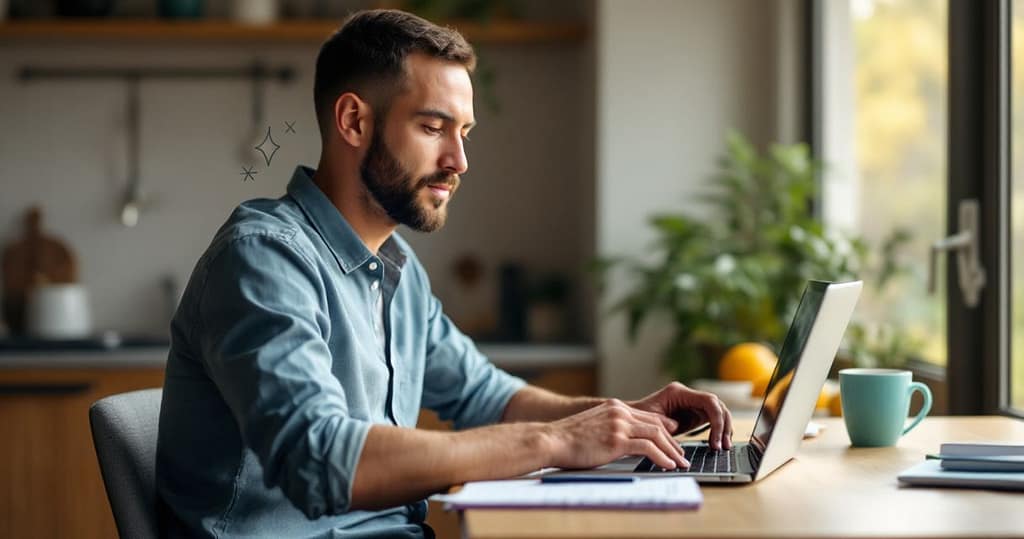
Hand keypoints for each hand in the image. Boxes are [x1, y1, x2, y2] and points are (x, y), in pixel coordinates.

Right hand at [542, 399, 689, 470]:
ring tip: (680, 463)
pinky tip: (668, 465)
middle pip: (657, 425)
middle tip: (682, 456)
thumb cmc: (569, 439)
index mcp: (615, 406)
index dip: (665, 431)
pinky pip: (647, 447)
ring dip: (672, 452)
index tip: (674, 444)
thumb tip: (627, 444)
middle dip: (673, 443)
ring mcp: (618, 424)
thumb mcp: (595, 426)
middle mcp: (619, 411)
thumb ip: (613, 428)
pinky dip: (661, 457)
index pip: (649, 417)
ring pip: (656, 435)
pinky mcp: (616, 439)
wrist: (551, 439)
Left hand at [628, 382, 733, 449]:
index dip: (717, 421)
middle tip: (722, 447)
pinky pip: (712, 419)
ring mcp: (693, 403)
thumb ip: (668, 426)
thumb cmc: (637, 419)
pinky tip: (717, 445)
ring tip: (722, 448)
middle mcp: (688, 395)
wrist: (630, 420)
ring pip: (718, 412)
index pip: (709, 401)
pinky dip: (717, 431)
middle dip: (724, 426)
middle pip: (718, 406)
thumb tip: (682, 431)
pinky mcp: (694, 413)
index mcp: (679, 392)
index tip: (715, 441)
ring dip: (724, 429)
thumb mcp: (653, 423)